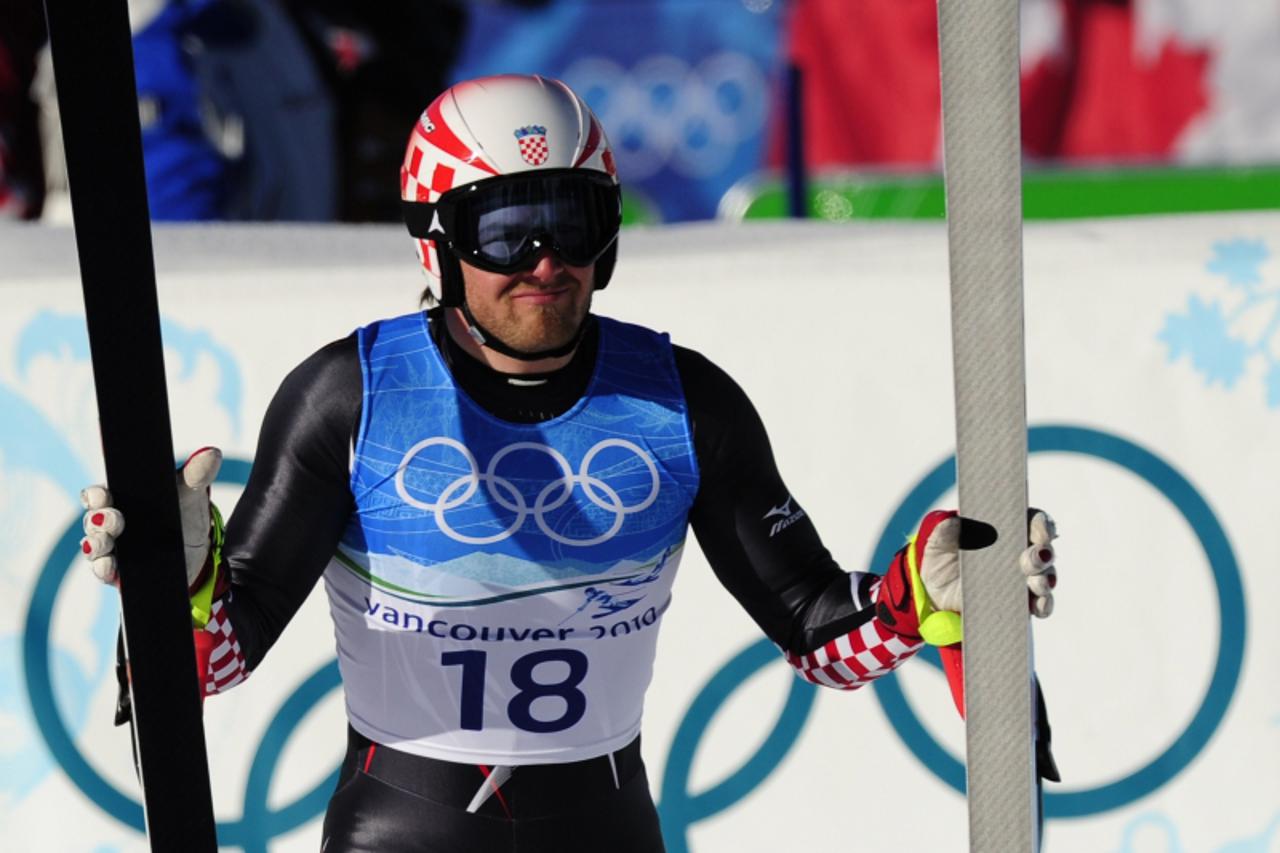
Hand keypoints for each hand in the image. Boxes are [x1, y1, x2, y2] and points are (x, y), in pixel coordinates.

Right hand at [80, 447, 223, 591]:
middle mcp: (111, 525)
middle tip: (113, 520)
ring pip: (95, 546)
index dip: (95, 495)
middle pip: (95, 521)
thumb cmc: (185, 517)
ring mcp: (114, 550)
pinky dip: (103, 568)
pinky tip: (107, 566)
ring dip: (96, 545)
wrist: (199, 554)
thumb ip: (197, 474)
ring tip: (105, 543)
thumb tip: (212, 453)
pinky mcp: (119, 573)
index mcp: (122, 501)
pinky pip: (104, 571)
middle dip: (100, 520)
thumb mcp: (191, 495)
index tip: (102, 496)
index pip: (99, 495)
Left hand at [916, 508, 1057, 618]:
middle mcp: (1021, 552)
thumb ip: (945, 529)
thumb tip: (954, 522)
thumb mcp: (938, 540)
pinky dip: (1043, 605)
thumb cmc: (942, 556)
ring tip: (1035, 584)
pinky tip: (1037, 605)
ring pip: (1046, 577)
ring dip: (1045, 580)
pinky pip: (1040, 605)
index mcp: (1007, 529)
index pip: (1034, 521)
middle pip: (1044, 551)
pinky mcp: (1019, 602)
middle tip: (1030, 561)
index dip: (1042, 525)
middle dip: (1042, 555)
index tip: (1041, 532)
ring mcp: (1023, 578)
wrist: (934, 591)